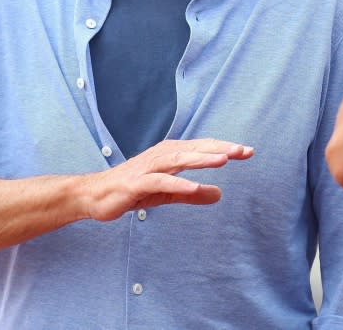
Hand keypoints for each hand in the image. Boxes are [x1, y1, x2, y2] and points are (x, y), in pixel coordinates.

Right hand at [83, 138, 252, 220]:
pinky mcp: (137, 183)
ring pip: (179, 160)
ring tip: (224, 160)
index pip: (202, 147)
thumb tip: (219, 194)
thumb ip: (192, 193)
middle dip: (221, 149)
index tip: (248, 152)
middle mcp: (161, 155)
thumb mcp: (167, 193)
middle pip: (195, 149)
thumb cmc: (131, 190)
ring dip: (202, 159)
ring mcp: (149, 168)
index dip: (225, 149)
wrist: (94, 195)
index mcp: (170, 154)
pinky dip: (178, 184)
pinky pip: (160, 182)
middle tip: (244, 150)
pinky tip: (194, 188)